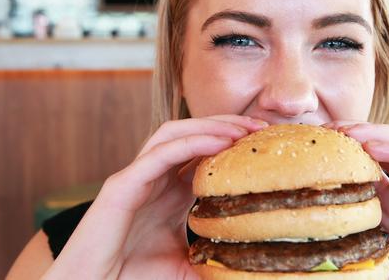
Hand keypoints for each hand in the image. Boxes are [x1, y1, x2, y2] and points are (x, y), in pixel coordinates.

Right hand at [42, 115, 267, 279]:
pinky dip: (191, 142)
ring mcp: (138, 176)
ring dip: (210, 125)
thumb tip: (244, 267)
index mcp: (172, 190)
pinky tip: (219, 141)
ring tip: (243, 129)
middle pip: (193, 133)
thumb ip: (212, 260)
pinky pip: (160, 152)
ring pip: (175, 133)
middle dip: (228, 124)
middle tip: (261, 127)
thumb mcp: (187, 266)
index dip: (234, 141)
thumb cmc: (135, 276)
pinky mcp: (123, 183)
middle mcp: (156, 177)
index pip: (205, 151)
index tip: (265, 142)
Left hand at [324, 122, 388, 279]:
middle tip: (325, 131)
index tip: (312, 148)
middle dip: (353, 133)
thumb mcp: (384, 262)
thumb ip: (361, 252)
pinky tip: (372, 146)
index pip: (365, 163)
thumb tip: (322, 259)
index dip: (341, 152)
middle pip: (382, 144)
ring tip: (346, 132)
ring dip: (374, 132)